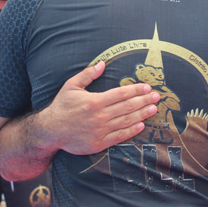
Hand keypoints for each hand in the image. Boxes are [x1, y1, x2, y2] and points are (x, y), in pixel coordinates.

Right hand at [37, 61, 159, 155]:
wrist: (50, 131)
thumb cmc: (61, 106)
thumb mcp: (71, 86)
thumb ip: (88, 74)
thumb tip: (102, 63)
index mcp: (95, 101)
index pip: (121, 94)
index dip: (136, 90)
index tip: (147, 87)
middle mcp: (99, 116)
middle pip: (128, 107)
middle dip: (144, 100)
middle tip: (157, 97)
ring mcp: (100, 130)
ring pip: (126, 121)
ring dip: (142, 114)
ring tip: (154, 109)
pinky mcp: (99, 143)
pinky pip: (119, 136)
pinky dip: (131, 130)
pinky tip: (141, 125)